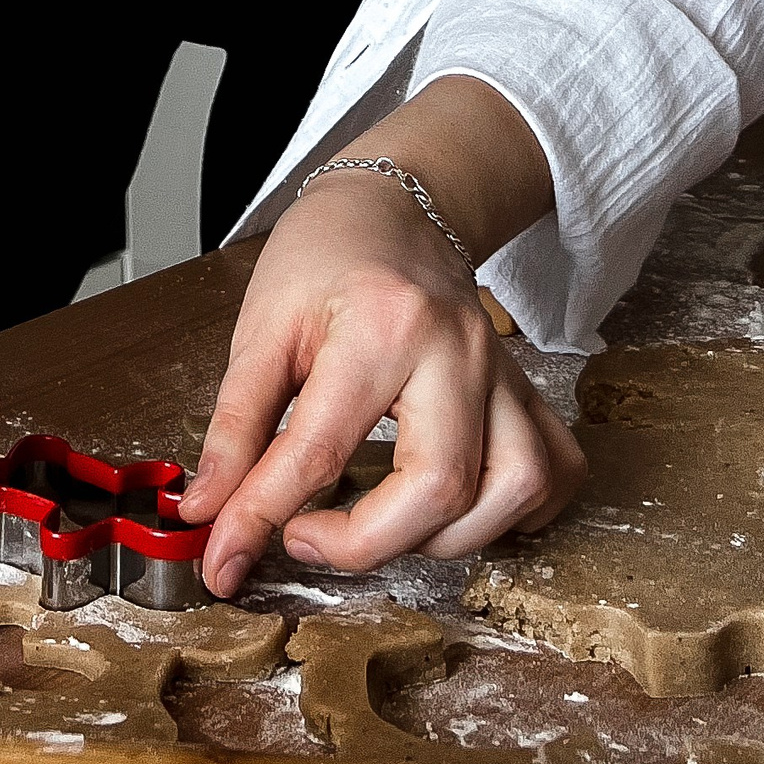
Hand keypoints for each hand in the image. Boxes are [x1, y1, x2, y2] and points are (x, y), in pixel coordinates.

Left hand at [178, 173, 585, 594]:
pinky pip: (554, 472)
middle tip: (305, 536)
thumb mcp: (262, 328)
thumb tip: (209, 508)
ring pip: (513, 489)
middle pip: (440, 488)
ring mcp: (501, 373)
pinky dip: (517, 513)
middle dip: (366, 544)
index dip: (262, 517)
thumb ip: (236, 425)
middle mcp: (456, 352)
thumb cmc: (325, 255)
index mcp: (381, 326)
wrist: (395, 205)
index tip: (225, 559)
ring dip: (446, 538)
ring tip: (383, 524)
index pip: (321, 450)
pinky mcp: (524, 391)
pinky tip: (463, 513)